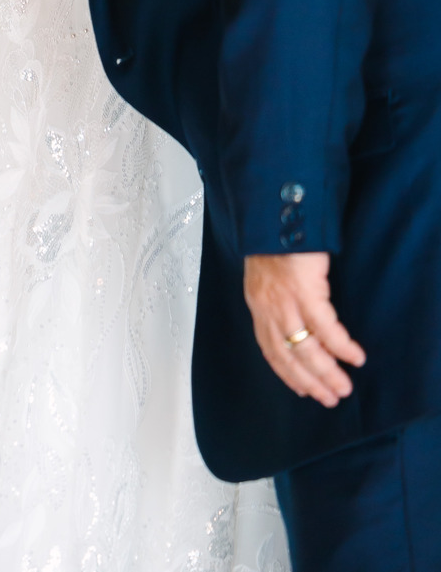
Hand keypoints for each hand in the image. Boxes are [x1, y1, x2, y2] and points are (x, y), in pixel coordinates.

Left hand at [243, 252, 365, 406]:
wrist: (277, 213)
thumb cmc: (275, 239)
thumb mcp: (266, 273)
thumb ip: (276, 298)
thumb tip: (295, 322)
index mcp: (257, 303)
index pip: (269, 349)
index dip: (286, 373)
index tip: (302, 390)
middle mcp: (267, 307)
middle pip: (288, 356)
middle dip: (310, 381)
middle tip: (330, 398)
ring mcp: (285, 300)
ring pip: (306, 349)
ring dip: (327, 372)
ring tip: (344, 387)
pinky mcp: (305, 290)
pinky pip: (325, 327)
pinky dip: (341, 346)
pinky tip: (355, 357)